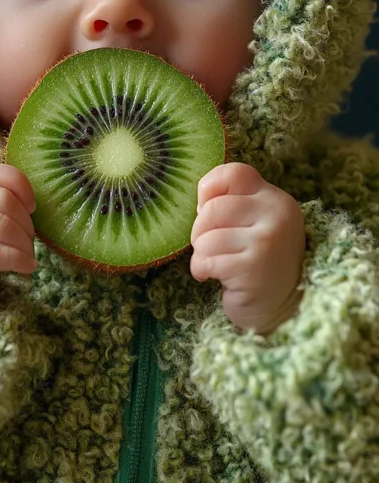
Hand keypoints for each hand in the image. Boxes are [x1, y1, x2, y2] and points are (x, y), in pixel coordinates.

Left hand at [190, 162, 304, 334]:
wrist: (282, 310)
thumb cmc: (257, 261)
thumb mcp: (253, 224)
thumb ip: (232, 203)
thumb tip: (200, 200)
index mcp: (275, 199)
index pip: (234, 173)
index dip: (210, 189)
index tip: (209, 210)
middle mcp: (276, 215)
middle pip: (212, 208)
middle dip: (200, 231)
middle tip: (212, 247)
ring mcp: (267, 242)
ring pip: (205, 236)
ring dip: (201, 254)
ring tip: (217, 263)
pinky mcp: (253, 269)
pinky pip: (206, 260)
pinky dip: (201, 270)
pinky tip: (214, 277)